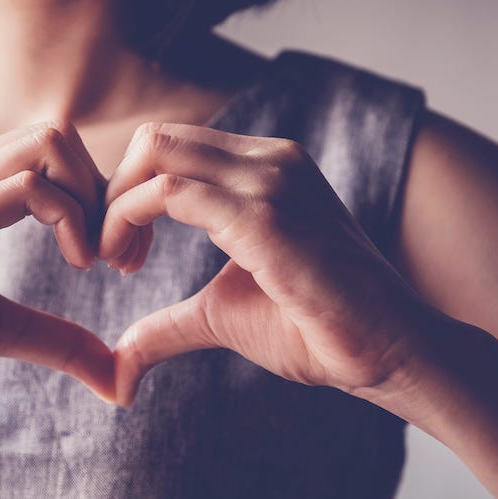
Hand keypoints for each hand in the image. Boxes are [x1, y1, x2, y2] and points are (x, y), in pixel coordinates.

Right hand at [0, 121, 115, 408]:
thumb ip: (55, 339)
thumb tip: (116, 376)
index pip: (52, 152)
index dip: (99, 197)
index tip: (118, 257)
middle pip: (58, 135)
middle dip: (106, 191)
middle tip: (119, 257)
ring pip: (48, 145)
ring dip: (93, 200)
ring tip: (96, 260)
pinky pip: (26, 187)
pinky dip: (70, 218)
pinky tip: (76, 263)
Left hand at [101, 123, 437, 406]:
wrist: (390, 352)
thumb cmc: (318, 329)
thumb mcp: (223, 315)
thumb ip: (168, 324)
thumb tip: (119, 359)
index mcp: (264, 169)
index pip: (172, 148)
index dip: (128, 194)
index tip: (120, 254)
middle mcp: (268, 160)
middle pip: (156, 139)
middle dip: (113, 191)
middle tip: (107, 254)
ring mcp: (270, 181)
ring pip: (157, 154)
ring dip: (116, 207)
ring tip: (117, 263)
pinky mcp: (265, 216)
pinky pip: (170, 193)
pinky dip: (128, 220)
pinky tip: (128, 265)